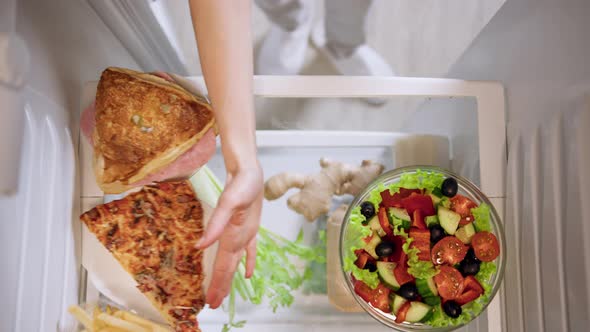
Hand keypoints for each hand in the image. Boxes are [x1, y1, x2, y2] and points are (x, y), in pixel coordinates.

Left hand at [196, 162, 262, 308]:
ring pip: (237, 261)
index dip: (218, 283)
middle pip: (230, 267)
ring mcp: (247, 233)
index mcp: (237, 234)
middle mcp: (243, 237)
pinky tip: (247, 273)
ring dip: (230, 277)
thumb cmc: (243, 182)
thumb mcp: (229, 201)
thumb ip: (216, 224)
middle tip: (214, 304)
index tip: (212, 300)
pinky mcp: (248, 227)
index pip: (225, 265)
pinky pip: (249, 250)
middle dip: (222, 286)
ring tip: (225, 294)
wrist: (251, 170)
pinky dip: (247, 262)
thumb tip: (201, 246)